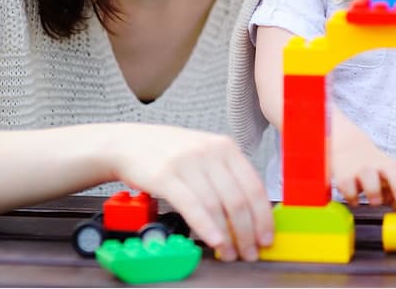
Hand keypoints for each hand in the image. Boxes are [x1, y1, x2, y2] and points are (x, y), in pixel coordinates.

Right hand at [105, 124, 272, 261]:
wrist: (130, 143)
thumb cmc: (170, 153)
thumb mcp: (205, 154)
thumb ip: (227, 177)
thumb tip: (252, 215)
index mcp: (225, 146)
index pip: (254, 186)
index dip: (263, 217)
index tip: (266, 238)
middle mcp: (209, 151)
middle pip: (238, 199)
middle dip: (248, 233)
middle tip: (250, 252)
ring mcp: (187, 162)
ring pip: (217, 206)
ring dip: (227, 236)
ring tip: (231, 253)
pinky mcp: (165, 176)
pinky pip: (192, 206)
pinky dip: (206, 227)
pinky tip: (214, 241)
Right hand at [332, 112, 395, 211]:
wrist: (348, 147)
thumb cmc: (375, 170)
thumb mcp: (390, 180)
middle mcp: (382, 169)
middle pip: (394, 173)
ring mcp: (363, 170)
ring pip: (370, 180)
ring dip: (374, 194)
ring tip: (373, 200)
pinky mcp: (345, 175)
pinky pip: (349, 190)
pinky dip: (352, 198)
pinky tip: (353, 197)